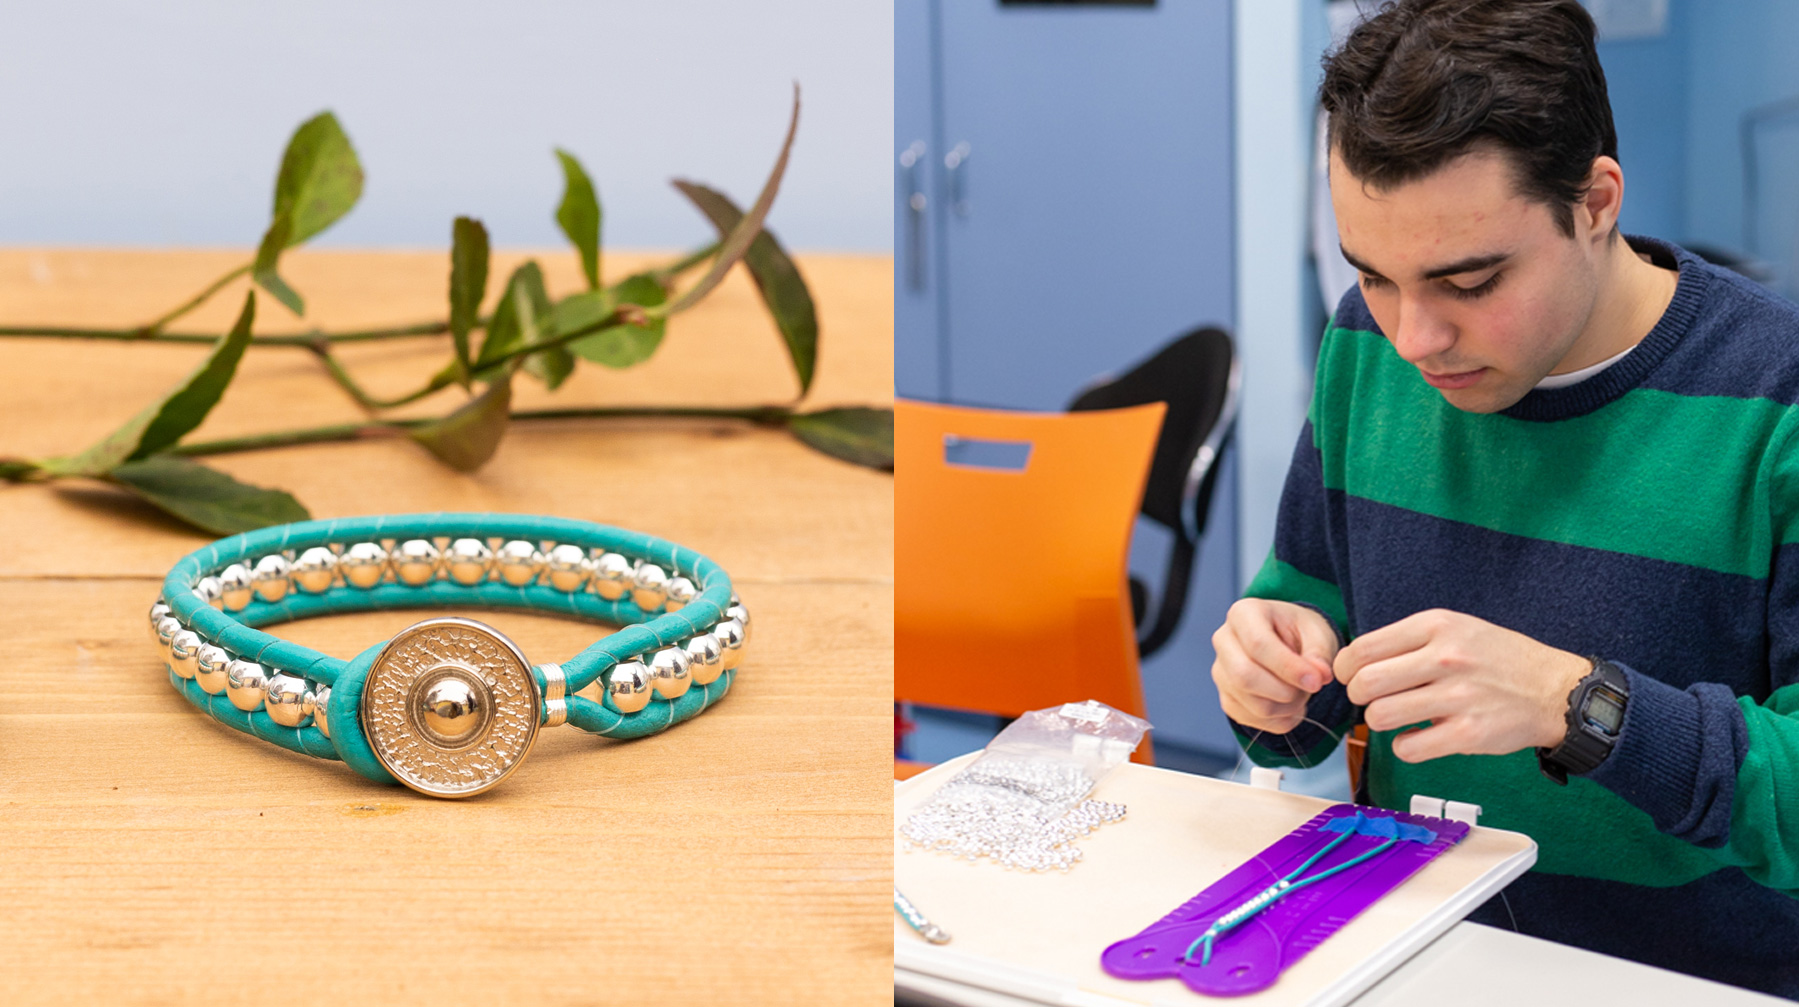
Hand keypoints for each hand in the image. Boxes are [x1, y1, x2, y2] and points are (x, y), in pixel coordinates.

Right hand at [1211, 599, 1339, 733]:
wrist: (1286, 642)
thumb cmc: (1298, 631)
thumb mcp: (1317, 631)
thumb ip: (1320, 652)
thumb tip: (1319, 675)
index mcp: (1244, 614)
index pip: (1258, 644)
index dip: (1289, 668)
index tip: (1316, 681)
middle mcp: (1224, 641)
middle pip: (1244, 676)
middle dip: (1285, 691)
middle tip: (1311, 689)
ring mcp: (1221, 671)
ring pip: (1251, 703)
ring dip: (1286, 707)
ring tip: (1303, 694)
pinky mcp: (1226, 696)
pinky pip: (1251, 719)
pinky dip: (1279, 720)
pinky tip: (1292, 705)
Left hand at [1333, 609, 1591, 762]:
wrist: (1554, 690)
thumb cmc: (1496, 659)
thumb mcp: (1455, 628)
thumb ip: (1408, 641)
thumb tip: (1355, 663)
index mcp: (1437, 626)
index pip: (1362, 649)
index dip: (1345, 669)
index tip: (1351, 677)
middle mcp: (1446, 658)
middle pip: (1365, 683)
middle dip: (1358, 696)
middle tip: (1372, 700)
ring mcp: (1458, 697)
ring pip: (1380, 716)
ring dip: (1380, 721)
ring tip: (1397, 718)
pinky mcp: (1468, 734)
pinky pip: (1407, 748)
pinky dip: (1405, 746)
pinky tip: (1418, 736)